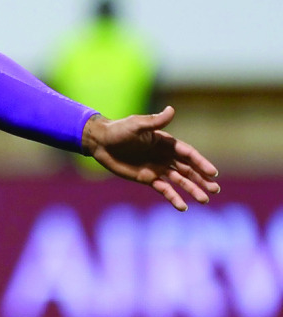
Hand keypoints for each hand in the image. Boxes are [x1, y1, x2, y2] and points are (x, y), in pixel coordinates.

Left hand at [82, 106, 219, 210]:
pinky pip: (163, 189)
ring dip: (192, 190)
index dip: (201, 163)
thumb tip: (171, 109)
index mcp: (166, 142)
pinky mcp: (147, 178)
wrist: (101, 142)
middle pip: (188, 169)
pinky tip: (183, 207)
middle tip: (215, 189)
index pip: (188, 154)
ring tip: (205, 200)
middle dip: (202, 179)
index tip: (213, 173)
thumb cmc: (119, 130)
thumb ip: (155, 121)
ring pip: (179, 181)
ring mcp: (157, 168)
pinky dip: (173, 198)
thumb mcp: (137, 124)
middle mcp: (165, 156)